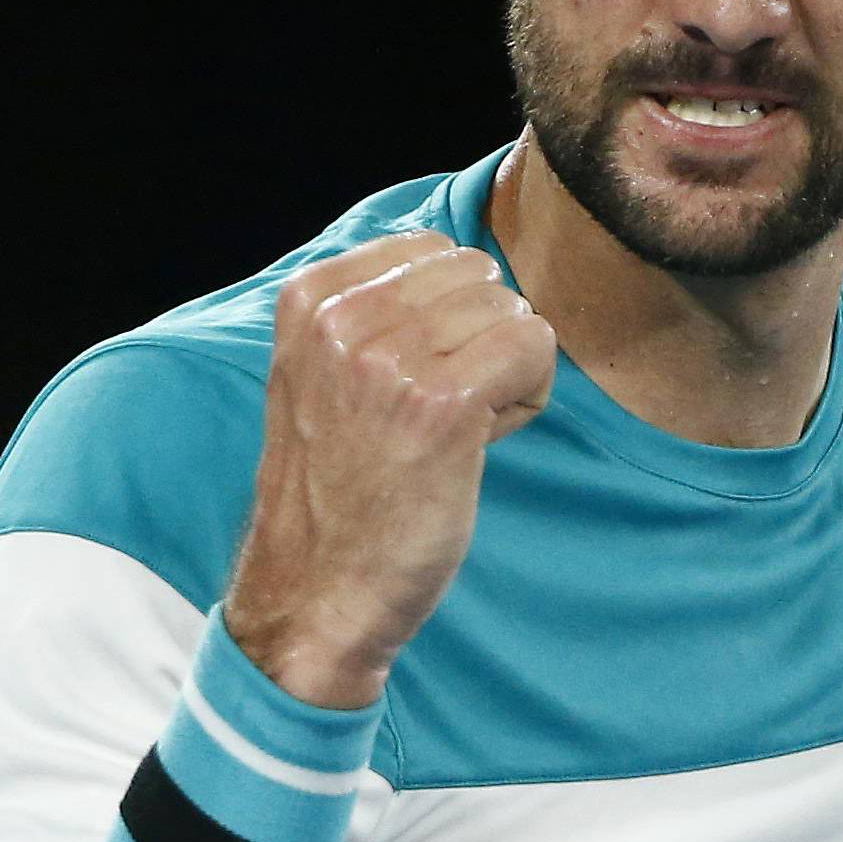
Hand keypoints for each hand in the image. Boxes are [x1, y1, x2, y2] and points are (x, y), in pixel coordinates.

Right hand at [225, 231, 558, 705]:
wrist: (316, 591)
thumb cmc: (336, 493)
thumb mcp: (320, 375)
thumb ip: (368, 312)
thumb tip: (469, 266)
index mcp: (309, 297)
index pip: (432, 250)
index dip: (446, 316)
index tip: (412, 383)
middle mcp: (343, 318)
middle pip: (478, 276)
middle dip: (480, 342)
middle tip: (442, 416)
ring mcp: (389, 360)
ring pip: (511, 312)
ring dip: (504, 374)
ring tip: (454, 435)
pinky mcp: (441, 406)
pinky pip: (533, 349)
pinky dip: (527, 398)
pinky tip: (483, 443)